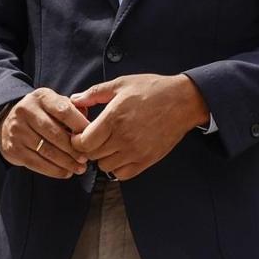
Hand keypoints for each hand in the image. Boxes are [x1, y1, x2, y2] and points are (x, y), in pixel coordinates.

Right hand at [0, 88, 90, 178]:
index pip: (64, 111)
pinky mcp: (13, 149)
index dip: (80, 126)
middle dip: (74, 148)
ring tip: (80, 168)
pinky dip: (54, 170)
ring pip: (47, 151)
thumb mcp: (54, 103)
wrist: (8, 121)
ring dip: (66, 162)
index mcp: (41, 97)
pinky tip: (66, 173)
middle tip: (86, 158)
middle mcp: (26, 111)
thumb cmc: (42, 113)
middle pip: (55, 134)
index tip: (93, 137)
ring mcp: (17, 130)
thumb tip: (90, 125)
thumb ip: (73, 110)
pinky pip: (37, 163)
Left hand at [70, 74, 208, 180]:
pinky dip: (117, 167)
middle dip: (89, 147)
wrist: (183, 101)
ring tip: (109, 145)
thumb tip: (75, 100)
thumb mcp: (121, 84)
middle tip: (94, 138)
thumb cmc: (153, 90)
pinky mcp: (146, 160)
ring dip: (103, 158)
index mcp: (113, 118)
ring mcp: (135, 151)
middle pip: (92, 155)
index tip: (80, 134)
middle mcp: (123, 138)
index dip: (77, 140)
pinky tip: (120, 154)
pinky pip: (122, 174)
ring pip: (105, 167)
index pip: (83, 142)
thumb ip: (95, 93)